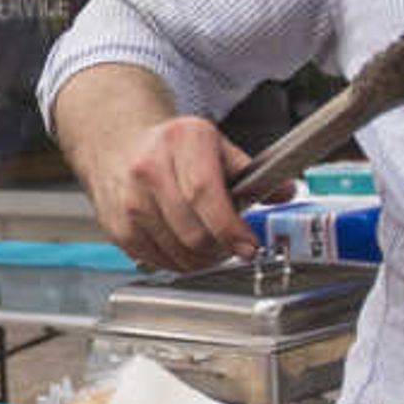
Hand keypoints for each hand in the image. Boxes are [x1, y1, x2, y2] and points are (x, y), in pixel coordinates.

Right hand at [81, 112, 262, 271]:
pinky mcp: (117, 227)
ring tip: (209, 243)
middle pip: (193, 232)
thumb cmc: (172, 148)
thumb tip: (286, 191)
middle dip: (221, 248)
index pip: (205, 194)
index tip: (249, 246)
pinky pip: (158, 260)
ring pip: (177, 253)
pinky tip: (183, 244)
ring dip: (201, 259)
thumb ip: (250, 171)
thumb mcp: (214, 145)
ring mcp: (129, 200)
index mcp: (181, 142)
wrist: (117, 145)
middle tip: (232, 245)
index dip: (230, 228)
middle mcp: (149, 169)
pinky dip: (177, 261)